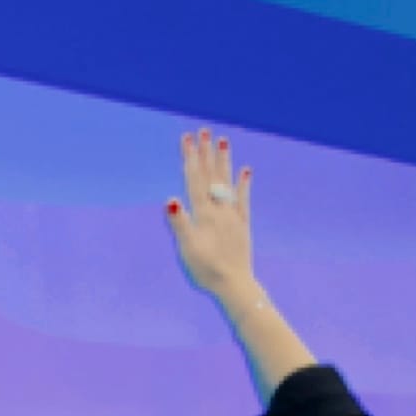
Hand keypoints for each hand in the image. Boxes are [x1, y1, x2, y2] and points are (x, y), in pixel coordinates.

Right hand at [166, 127, 256, 299]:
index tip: (188, 138)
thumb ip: (179, 222)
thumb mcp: (187, 247)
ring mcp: (232, 215)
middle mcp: (219, 210)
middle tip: (204, 131)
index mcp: (203, 214)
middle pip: (211, 175)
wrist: (233, 284)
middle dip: (206, 152)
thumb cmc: (206, 269)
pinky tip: (245, 170)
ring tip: (224, 140)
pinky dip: (243, 183)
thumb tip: (170, 199)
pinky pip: (243, 199)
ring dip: (224, 160)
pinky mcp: (242, 224)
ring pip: (227, 182)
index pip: (195, 179)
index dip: (190, 158)